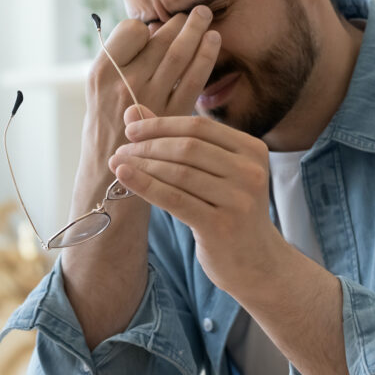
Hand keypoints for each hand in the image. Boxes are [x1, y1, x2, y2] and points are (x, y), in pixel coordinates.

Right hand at [83, 6, 220, 157]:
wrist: (107, 180)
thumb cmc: (105, 132)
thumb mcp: (98, 94)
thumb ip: (120, 65)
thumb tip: (152, 32)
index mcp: (100, 73)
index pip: (131, 31)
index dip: (147, 27)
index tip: (156, 29)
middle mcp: (123, 84)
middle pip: (158, 40)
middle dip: (180, 23)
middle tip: (196, 11)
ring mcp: (148, 100)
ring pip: (178, 55)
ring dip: (196, 32)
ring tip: (206, 17)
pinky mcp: (171, 116)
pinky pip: (193, 79)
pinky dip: (206, 57)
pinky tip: (213, 43)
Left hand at [107, 106, 285, 296]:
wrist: (256, 264)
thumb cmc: (229, 211)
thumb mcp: (213, 173)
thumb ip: (178, 140)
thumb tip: (134, 110)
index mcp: (253, 149)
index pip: (200, 126)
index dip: (161, 124)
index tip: (131, 129)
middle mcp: (250, 171)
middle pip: (188, 147)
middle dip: (148, 145)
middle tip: (121, 149)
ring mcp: (239, 199)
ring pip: (179, 172)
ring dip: (142, 165)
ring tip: (117, 163)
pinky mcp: (222, 225)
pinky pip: (174, 199)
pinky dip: (145, 185)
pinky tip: (124, 177)